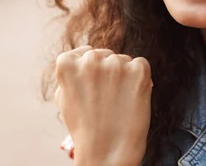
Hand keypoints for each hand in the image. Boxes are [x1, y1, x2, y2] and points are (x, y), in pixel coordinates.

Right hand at [55, 45, 152, 165]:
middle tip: (107, 97)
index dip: (91, 70)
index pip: (83, 53)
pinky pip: (141, 65)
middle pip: (105, 55)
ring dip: (124, 75)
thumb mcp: (65, 97)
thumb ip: (73, 74)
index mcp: (67, 64)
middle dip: (108, 72)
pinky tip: (132, 96)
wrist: (107, 152)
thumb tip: (84, 56)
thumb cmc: (85, 128)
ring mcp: (116, 63)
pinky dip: (140, 78)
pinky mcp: (138, 70)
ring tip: (119, 101)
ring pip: (123, 60)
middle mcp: (91, 59)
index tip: (93, 86)